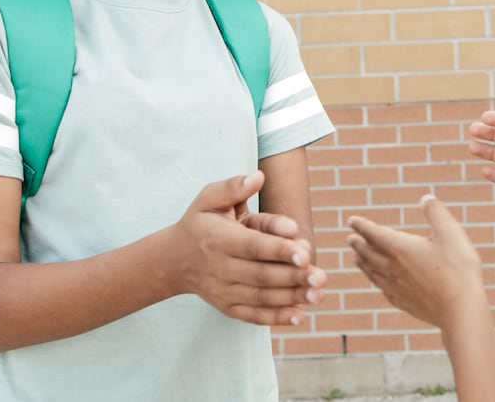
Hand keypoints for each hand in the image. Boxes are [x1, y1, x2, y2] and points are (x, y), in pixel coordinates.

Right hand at [170, 171, 325, 325]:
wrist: (173, 260)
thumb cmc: (199, 223)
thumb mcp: (208, 198)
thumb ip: (233, 187)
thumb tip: (258, 176)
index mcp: (220, 239)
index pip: (253, 246)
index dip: (280, 250)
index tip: (305, 252)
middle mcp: (221, 268)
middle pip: (262, 276)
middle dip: (293, 277)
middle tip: (320, 276)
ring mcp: (224, 291)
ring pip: (261, 297)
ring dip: (292, 298)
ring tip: (319, 293)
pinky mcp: (228, 307)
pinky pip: (254, 315)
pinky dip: (277, 318)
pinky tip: (300, 315)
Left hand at [347, 195, 486, 331]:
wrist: (460, 310)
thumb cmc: (457, 269)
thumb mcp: (450, 233)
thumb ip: (436, 213)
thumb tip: (425, 198)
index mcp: (400, 248)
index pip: (374, 233)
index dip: (362, 225)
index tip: (351, 220)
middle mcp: (393, 268)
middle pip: (369, 254)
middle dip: (358, 244)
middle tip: (350, 239)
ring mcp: (396, 288)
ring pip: (372, 273)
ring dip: (363, 264)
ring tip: (356, 259)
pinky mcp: (404, 303)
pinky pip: (383, 290)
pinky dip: (375, 282)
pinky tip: (379, 284)